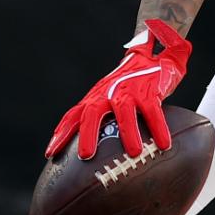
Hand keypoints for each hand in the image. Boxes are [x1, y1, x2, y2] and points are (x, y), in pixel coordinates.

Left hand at [46, 19, 191, 159]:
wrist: (153, 57)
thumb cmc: (129, 84)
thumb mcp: (110, 95)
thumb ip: (100, 113)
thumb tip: (89, 150)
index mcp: (96, 96)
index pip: (74, 114)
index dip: (62, 133)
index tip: (50, 153)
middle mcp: (109, 93)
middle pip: (93, 113)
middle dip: (88, 134)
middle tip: (86, 156)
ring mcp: (129, 91)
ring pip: (125, 112)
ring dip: (129, 132)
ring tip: (135, 153)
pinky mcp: (149, 91)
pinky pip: (153, 111)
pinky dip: (158, 127)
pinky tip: (164, 144)